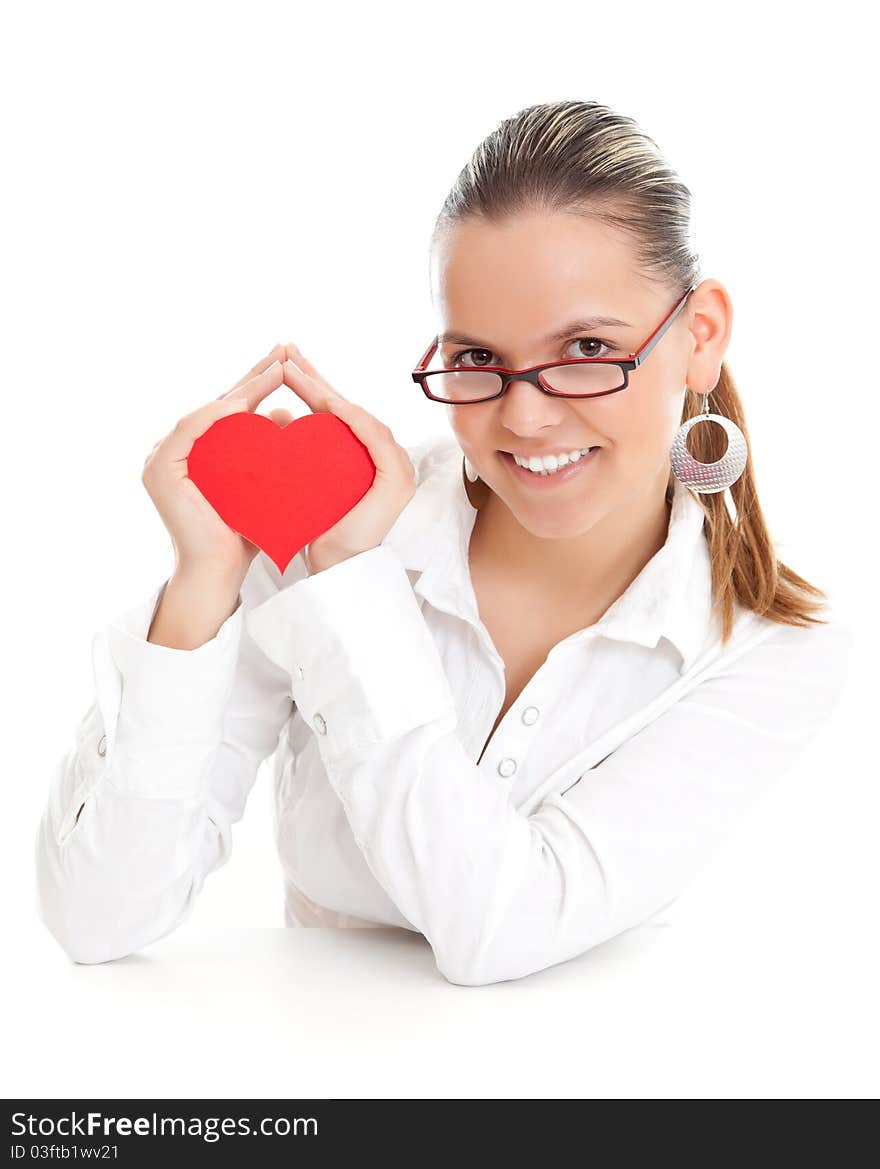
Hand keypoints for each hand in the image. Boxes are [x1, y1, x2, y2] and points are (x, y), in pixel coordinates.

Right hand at [142, 343, 290, 585]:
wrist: (220, 573)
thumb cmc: (245, 535)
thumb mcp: (265, 484)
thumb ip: (271, 450)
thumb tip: (287, 413)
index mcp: (197, 451)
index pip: (231, 409)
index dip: (259, 383)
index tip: (288, 361)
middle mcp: (174, 448)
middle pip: (219, 404)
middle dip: (254, 376)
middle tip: (284, 350)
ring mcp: (161, 457)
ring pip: (207, 413)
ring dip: (242, 389)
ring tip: (276, 371)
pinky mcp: (160, 470)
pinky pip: (190, 431)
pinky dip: (216, 416)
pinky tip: (244, 402)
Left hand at [269, 342, 416, 572]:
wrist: (332, 570)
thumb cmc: (314, 532)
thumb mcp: (301, 483)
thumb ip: (294, 451)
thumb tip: (275, 414)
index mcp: (365, 457)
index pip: (336, 413)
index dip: (310, 384)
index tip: (282, 363)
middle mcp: (387, 457)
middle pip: (347, 407)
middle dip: (315, 377)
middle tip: (285, 351)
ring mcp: (397, 467)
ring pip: (358, 417)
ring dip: (325, 391)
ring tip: (293, 371)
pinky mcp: (397, 479)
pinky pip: (372, 438)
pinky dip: (350, 418)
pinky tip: (326, 401)